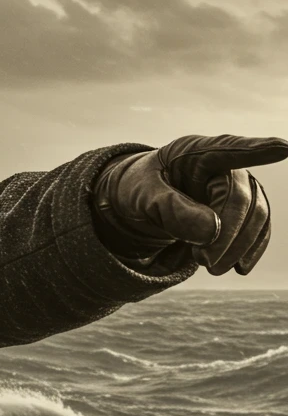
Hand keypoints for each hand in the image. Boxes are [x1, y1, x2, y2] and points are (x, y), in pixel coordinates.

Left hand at [93, 134, 286, 274]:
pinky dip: (251, 249)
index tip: (282, 148)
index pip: (228, 150)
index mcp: (195, 152)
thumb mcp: (143, 196)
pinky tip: (239, 268)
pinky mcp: (244, 208)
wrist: (146, 199)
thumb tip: (211, 231)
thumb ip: (171, 208)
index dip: (257, 150)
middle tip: (205, 263)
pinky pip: (260, 228)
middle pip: (241, 199)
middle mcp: (225, 165)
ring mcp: (239, 185)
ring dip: (239, 247)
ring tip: (211, 268)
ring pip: (257, 215)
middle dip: (227, 236)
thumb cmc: (142, 189)